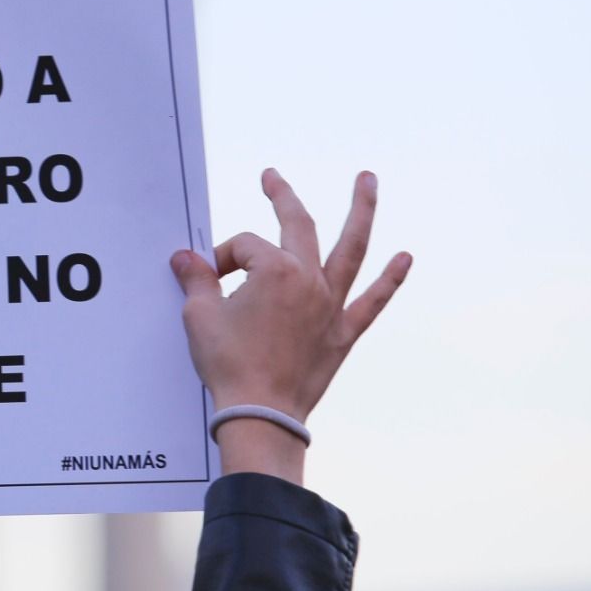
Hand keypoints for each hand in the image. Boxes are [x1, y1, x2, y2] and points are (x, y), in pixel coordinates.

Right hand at [170, 169, 410, 482]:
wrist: (259, 412)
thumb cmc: (228, 364)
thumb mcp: (200, 316)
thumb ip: (196, 279)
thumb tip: (185, 257)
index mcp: (274, 270)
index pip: (244, 246)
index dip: (220, 259)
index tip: (207, 279)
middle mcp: (309, 279)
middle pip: (298, 225)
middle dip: (282, 197)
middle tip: (271, 178)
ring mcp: (331, 304)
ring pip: (352, 249)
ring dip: (362, 211)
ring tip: (368, 180)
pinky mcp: (342, 332)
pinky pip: (372, 301)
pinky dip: (389, 280)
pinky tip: (405, 258)